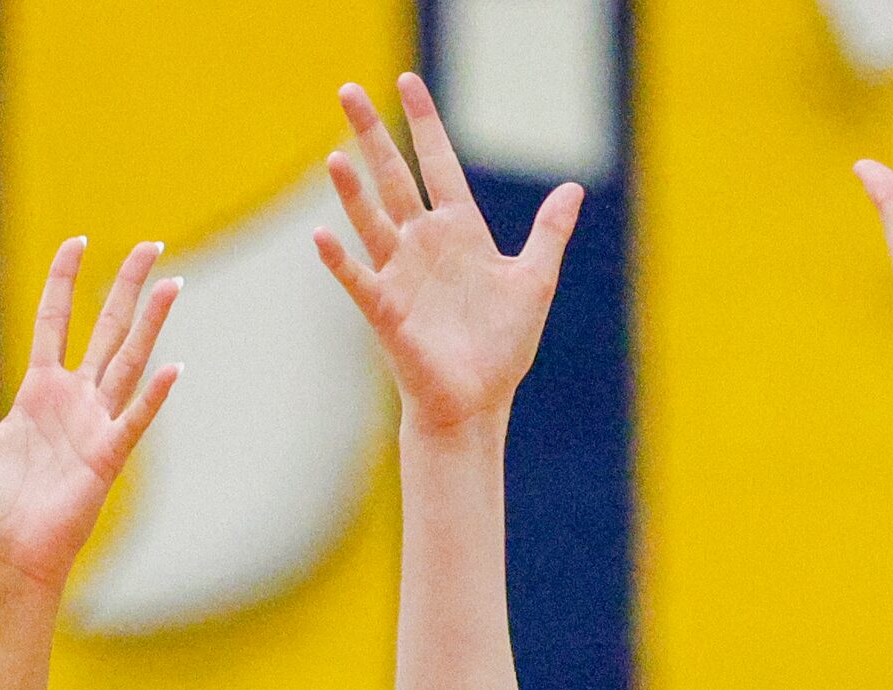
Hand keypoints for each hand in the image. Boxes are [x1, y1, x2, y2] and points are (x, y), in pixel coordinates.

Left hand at [0, 237, 182, 592]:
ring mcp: (94, 426)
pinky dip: (154, 396)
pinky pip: (134, 420)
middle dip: (126, 286)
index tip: (77, 241)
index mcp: (40, 391)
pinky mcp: (106, 458)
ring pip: (129, 362)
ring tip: (171, 284)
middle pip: (106, 329)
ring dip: (150, 324)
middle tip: (150, 245)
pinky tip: (173, 368)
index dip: (65, 280)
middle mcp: (73, 401)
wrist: (4, 557)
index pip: (56, 320)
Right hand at [318, 75, 581, 437]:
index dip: (424, 123)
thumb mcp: (534, 281)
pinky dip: (339, 259)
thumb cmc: (501, 349)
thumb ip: (548, 234)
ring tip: (336, 154)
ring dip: (353, 190)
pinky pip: (358, 278)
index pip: (437, 163)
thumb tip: (573, 188)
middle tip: (348, 90)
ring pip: (372, 220)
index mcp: (459, 231)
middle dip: (372, 134)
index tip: (407, 82)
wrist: (477, 403)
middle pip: (394, 177)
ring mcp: (401, 275)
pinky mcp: (386, 311)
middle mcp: (423, 245)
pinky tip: (319, 234)